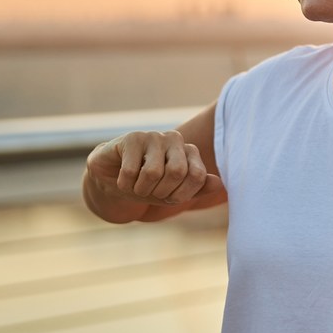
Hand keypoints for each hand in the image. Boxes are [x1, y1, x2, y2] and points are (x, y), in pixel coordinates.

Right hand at [86, 130, 223, 205]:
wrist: (113, 180)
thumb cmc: (148, 186)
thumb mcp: (174, 193)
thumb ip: (198, 188)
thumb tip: (219, 183)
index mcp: (190, 152)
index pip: (198, 176)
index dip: (182, 195)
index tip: (169, 197)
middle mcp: (175, 139)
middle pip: (177, 172)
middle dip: (161, 192)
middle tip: (150, 192)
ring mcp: (154, 136)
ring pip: (153, 173)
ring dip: (141, 190)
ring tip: (136, 185)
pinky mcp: (132, 138)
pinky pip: (131, 172)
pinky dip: (125, 185)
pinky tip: (123, 179)